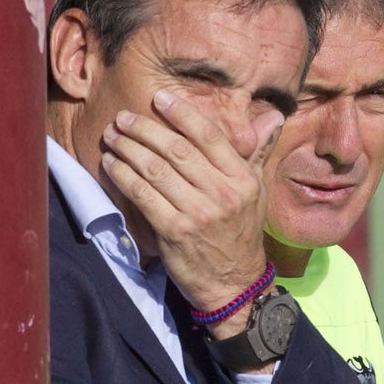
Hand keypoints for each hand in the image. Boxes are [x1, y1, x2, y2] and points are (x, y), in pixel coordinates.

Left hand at [100, 89, 283, 315]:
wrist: (234, 284)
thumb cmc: (241, 236)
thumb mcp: (256, 194)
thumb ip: (256, 154)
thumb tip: (272, 117)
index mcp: (242, 179)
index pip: (209, 136)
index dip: (182, 114)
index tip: (159, 99)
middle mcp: (222, 193)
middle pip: (177, 150)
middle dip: (145, 129)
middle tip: (124, 118)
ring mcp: (197, 213)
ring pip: (156, 170)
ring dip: (128, 149)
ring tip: (112, 137)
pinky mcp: (174, 232)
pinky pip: (143, 196)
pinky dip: (124, 177)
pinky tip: (112, 165)